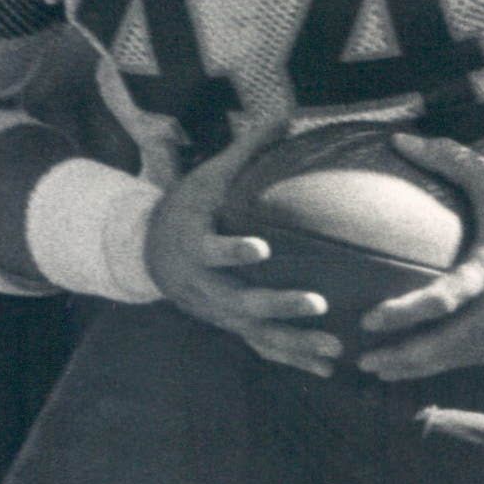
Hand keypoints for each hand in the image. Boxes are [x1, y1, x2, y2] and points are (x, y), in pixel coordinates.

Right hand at [143, 126, 342, 377]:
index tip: (261, 248)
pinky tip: (327, 370)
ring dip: (296, 344)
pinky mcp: (230, 325)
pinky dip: (293, 359)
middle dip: (279, 306)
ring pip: (256, 333)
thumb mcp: (209, 176)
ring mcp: (218, 312)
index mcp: (196, 245)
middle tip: (318, 304)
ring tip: (335, 349)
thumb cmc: (187, 206)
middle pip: (241, 302)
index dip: (233, 252)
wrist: (147, 251)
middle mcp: (205, 285)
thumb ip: (247, 149)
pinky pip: (262, 347)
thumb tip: (286, 113)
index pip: (213, 251)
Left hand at [355, 136, 483, 382]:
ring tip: (383, 370)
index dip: (407, 313)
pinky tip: (419, 364)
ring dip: (423, 367)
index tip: (370, 319)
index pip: (448, 297)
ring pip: (465, 354)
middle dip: (408, 357)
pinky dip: (447, 362)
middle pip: (453, 342)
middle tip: (366, 360)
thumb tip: (398, 139)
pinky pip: (479, 352)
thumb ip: (444, 158)